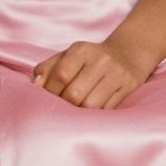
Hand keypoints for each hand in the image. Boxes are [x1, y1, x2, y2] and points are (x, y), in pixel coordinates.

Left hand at [32, 39, 150, 109]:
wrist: (128, 54)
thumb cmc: (88, 60)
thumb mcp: (67, 56)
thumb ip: (47, 69)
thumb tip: (37, 85)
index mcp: (81, 50)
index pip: (61, 75)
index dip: (50, 92)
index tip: (47, 99)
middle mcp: (101, 60)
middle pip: (74, 94)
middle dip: (64, 105)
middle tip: (61, 108)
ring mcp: (116, 75)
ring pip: (90, 106)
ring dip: (79, 113)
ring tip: (74, 112)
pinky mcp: (128, 88)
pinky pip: (106, 110)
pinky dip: (94, 116)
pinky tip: (89, 114)